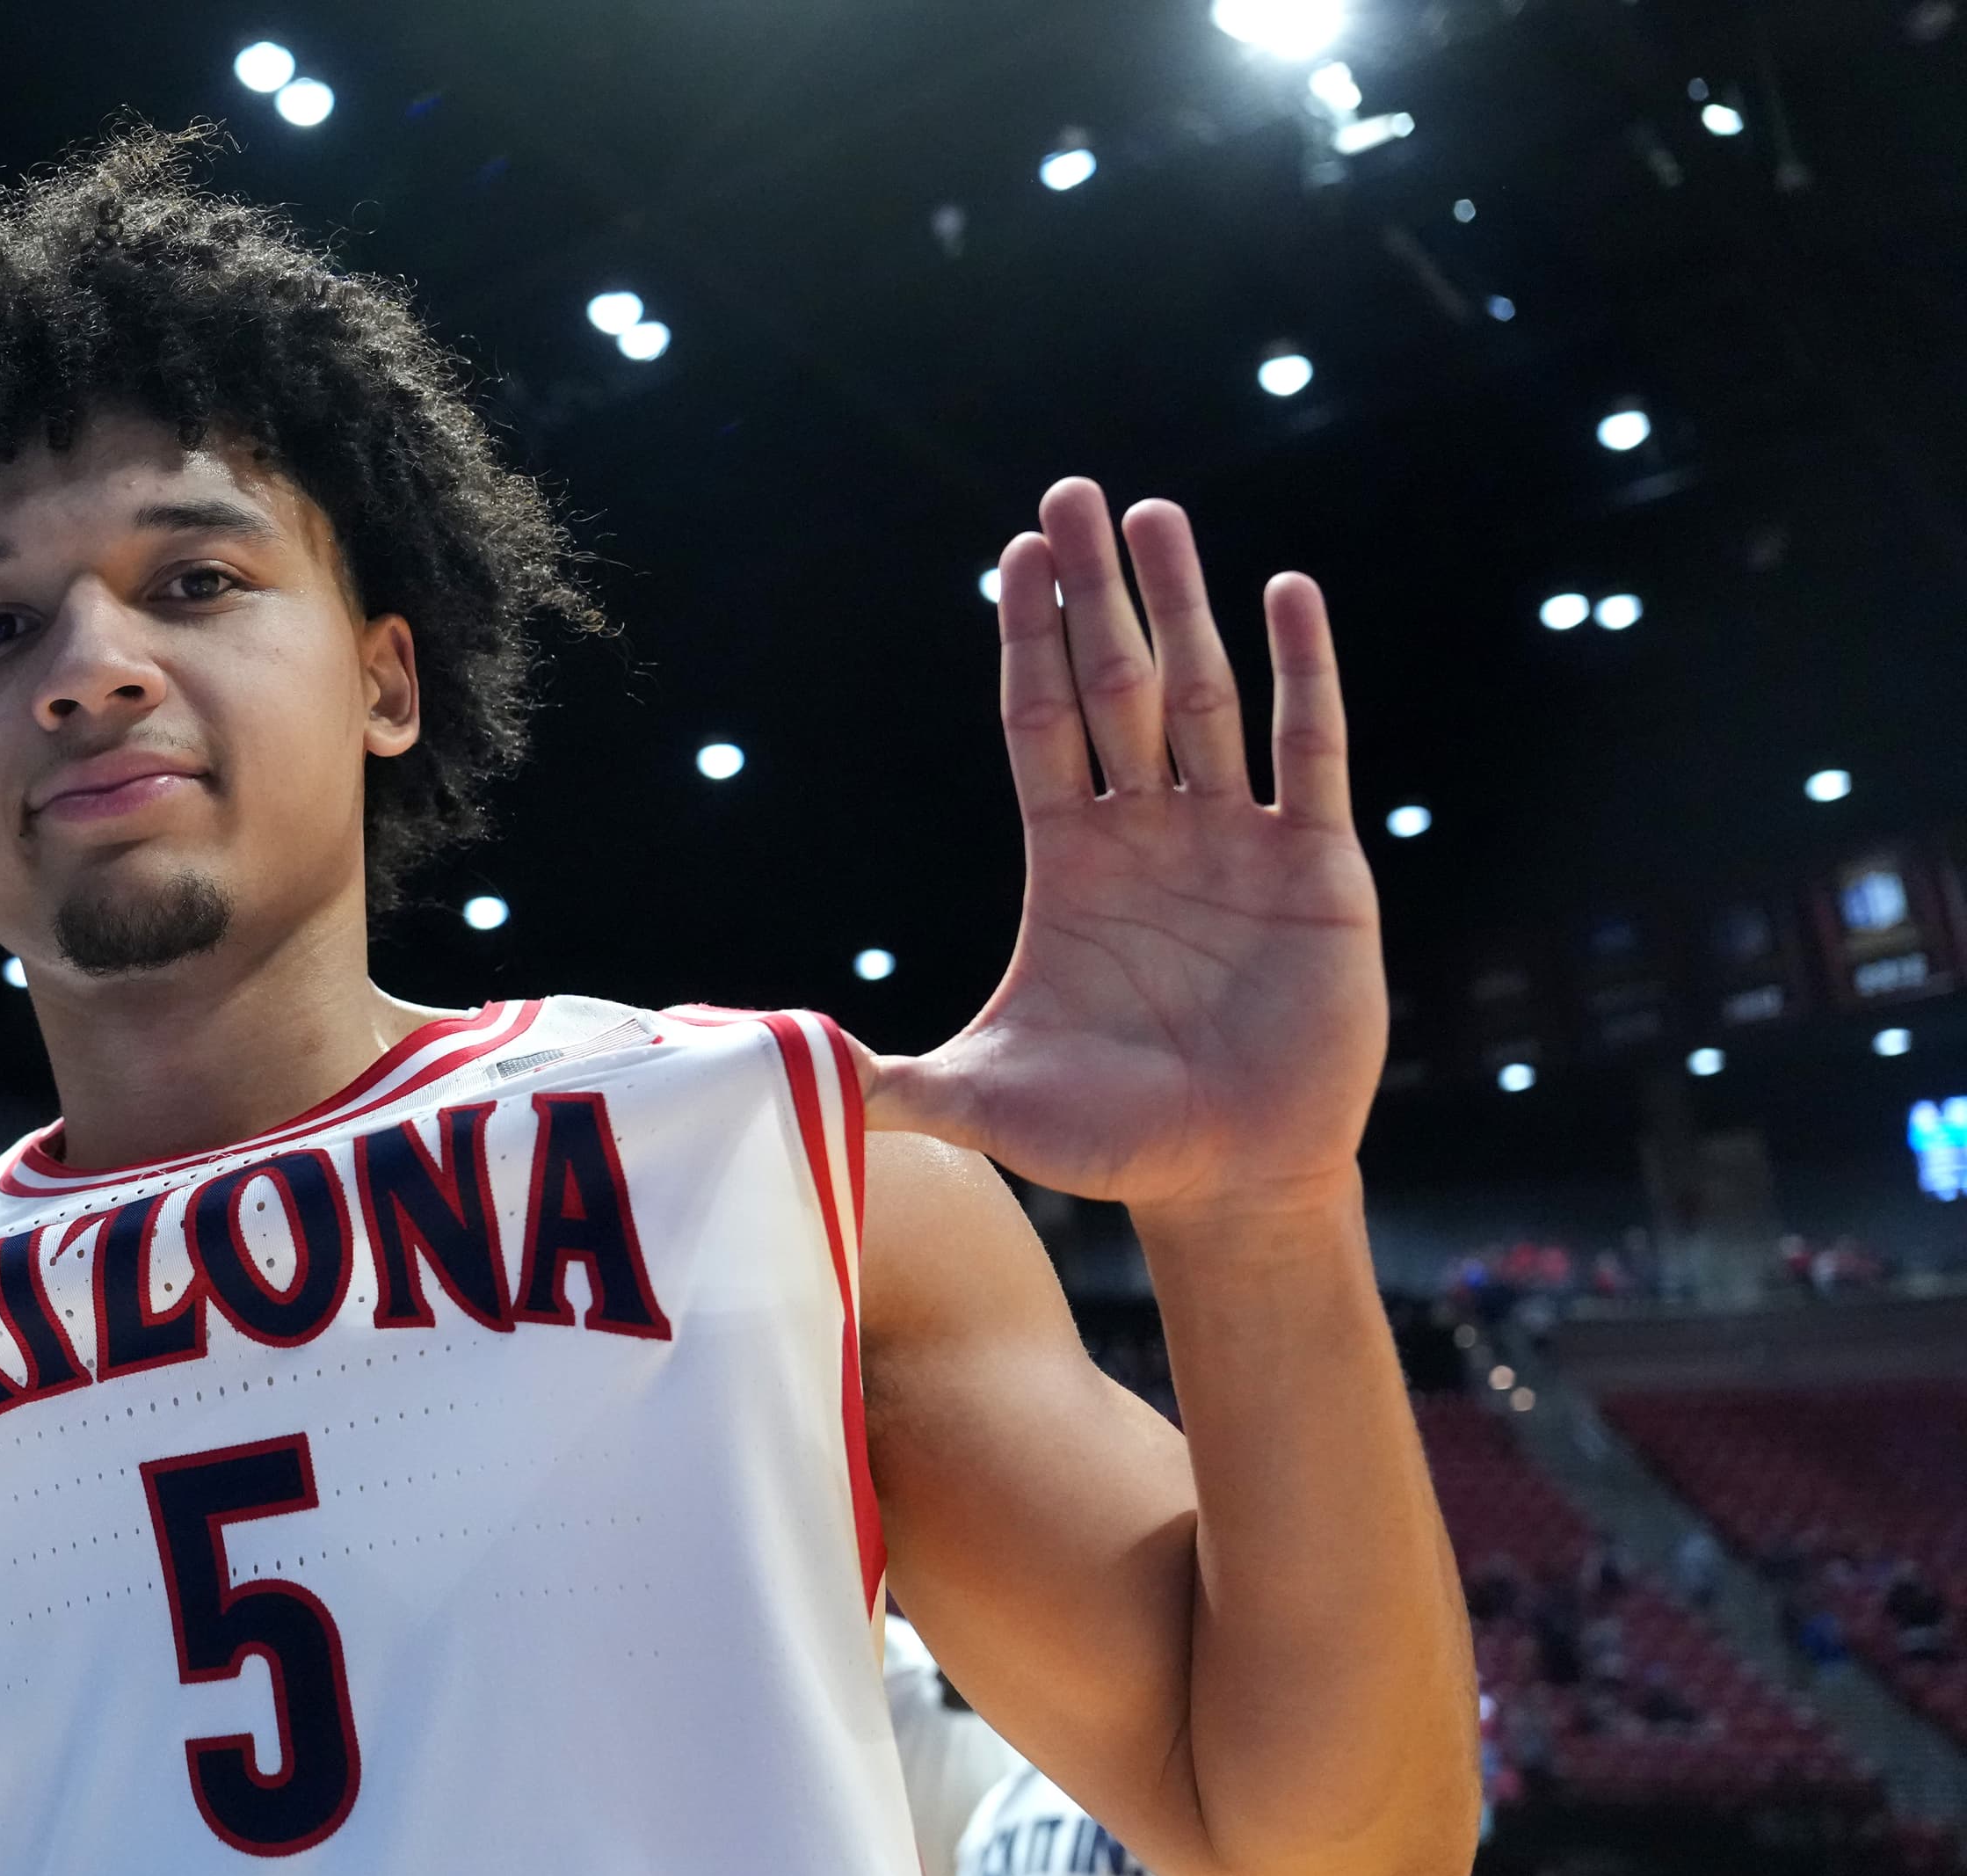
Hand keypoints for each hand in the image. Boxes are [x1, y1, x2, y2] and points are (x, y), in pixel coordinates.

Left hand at [861, 481, 1382, 1222]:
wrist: (1229, 1179)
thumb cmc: (1108, 1141)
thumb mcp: (981, 1101)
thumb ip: (885, 1080)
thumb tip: (763, 1067)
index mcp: (1071, 863)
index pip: (1040, 724)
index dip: (1028, 641)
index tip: (1015, 555)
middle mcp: (1150, 833)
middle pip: (1116, 686)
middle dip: (1095, 593)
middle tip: (1074, 491)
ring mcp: (1235, 841)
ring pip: (1206, 694)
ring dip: (1185, 605)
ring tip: (1157, 514)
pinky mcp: (1316, 868)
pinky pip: (1309, 751)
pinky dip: (1303, 671)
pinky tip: (1285, 593)